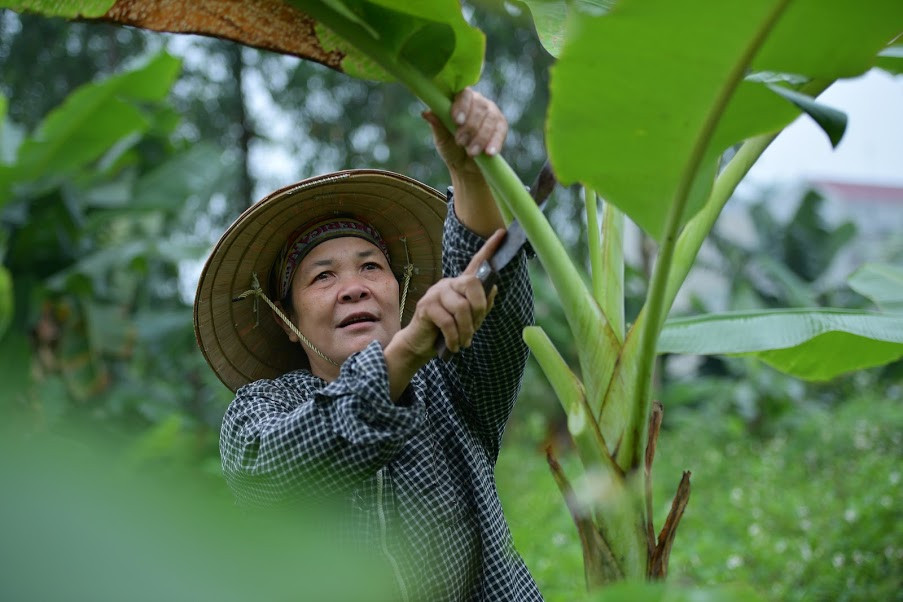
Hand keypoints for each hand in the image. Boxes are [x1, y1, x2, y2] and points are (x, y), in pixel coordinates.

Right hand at [391, 229, 504, 364]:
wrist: (421, 344)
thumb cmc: (446, 331)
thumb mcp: (469, 320)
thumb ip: (481, 306)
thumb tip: (494, 288)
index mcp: (460, 285)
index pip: (476, 263)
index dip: (489, 249)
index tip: (502, 232)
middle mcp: (448, 284)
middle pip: (472, 284)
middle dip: (479, 308)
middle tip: (476, 327)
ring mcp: (436, 293)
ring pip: (462, 307)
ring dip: (467, 330)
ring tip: (464, 342)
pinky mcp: (426, 306)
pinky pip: (448, 321)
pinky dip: (455, 337)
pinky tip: (454, 346)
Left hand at [422, 88, 507, 176]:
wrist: (465, 166)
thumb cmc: (451, 147)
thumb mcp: (441, 138)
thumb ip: (437, 124)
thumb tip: (426, 113)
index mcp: (460, 100)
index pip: (463, 94)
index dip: (461, 106)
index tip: (457, 121)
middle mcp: (478, 102)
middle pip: (478, 107)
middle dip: (470, 127)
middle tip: (460, 142)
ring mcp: (491, 113)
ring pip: (489, 119)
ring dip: (480, 137)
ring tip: (471, 153)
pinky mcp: (501, 126)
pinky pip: (500, 131)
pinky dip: (495, 142)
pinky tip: (489, 153)